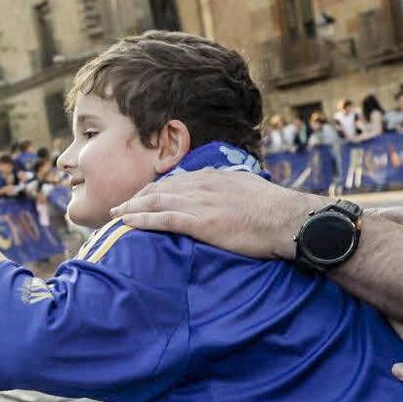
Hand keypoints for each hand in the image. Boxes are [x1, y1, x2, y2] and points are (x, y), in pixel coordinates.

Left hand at [109, 168, 310, 259]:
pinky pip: (164, 220)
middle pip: (159, 189)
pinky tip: (127, 223)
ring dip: (132, 209)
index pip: (174, 182)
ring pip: (156, 202)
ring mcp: (200, 203)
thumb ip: (229, 188)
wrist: (287, 219)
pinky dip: (142, 220)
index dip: (153, 190)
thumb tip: (224, 192)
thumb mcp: (247, 188)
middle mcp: (202, 186)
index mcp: (213, 177)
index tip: (139, 198)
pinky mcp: (202, 223)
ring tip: (115, 216)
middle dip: (136, 198)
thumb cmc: (273, 209)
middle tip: (119, 207)